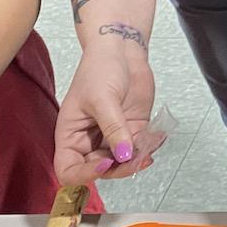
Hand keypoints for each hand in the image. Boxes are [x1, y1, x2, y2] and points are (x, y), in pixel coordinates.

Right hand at [55, 39, 155, 185]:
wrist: (122, 51)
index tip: (105, 164)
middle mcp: (89, 141)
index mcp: (70, 135)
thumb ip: (114, 128)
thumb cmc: (100, 69)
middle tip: (137, 158)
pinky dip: (149, 146)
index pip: (69, 170)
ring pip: (122, 163)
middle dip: (119, 169)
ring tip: (149, 146)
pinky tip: (157, 137)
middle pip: (100, 171)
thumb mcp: (103, 98)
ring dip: (137, 160)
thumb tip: (123, 155)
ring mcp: (112, 137)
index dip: (85, 175)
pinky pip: (140, 148)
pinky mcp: (132, 130)